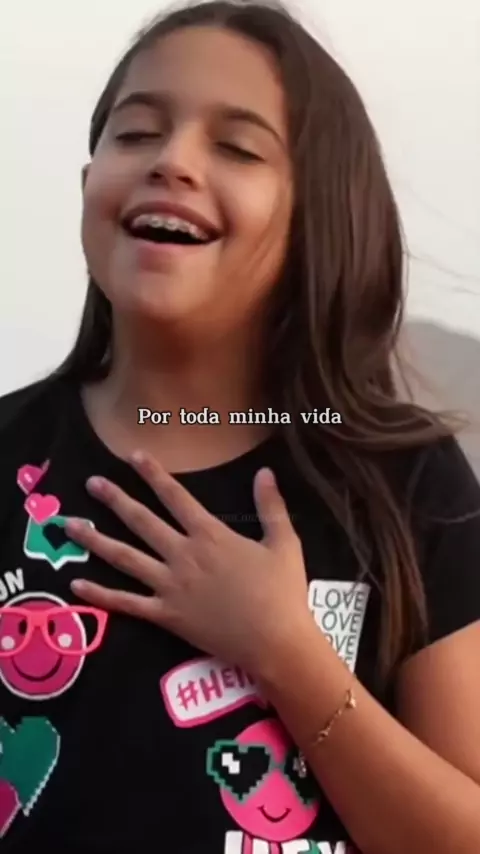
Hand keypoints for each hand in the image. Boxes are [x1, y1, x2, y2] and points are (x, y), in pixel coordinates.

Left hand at [66, 452, 312, 676]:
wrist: (276, 641)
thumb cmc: (282, 592)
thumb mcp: (284, 542)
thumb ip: (271, 506)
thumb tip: (265, 471)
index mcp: (210, 535)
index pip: (176, 497)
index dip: (154, 474)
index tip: (133, 455)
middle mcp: (183, 555)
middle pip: (141, 522)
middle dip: (114, 500)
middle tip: (90, 483)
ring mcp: (170, 586)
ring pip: (125, 558)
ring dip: (96, 540)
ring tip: (70, 526)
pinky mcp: (166, 615)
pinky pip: (127, 603)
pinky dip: (101, 594)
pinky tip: (76, 583)